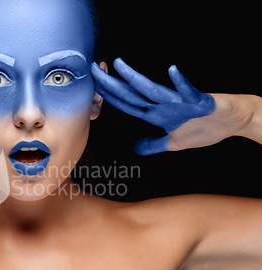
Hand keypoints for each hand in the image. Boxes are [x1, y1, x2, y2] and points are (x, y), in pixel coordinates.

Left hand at [91, 58, 243, 154]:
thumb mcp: (174, 143)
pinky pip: (188, 91)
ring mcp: (179, 101)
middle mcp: (163, 105)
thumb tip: (136, 150)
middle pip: (132, 94)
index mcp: (156, 114)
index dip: (109, 97)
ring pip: (152, 90)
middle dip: (112, 83)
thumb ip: (154, 145)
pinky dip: (180, 83)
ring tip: (120, 66)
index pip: (127, 104)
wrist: (231, 123)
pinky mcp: (198, 101)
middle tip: (94, 69)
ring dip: (135, 79)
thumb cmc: (204, 128)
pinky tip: (172, 71)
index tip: (93, 88)